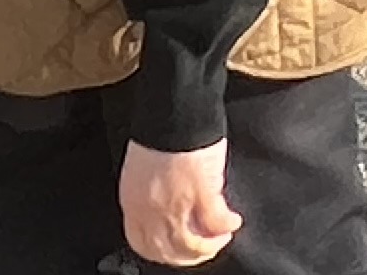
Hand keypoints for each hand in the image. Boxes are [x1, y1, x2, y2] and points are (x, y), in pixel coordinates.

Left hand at [120, 138, 240, 266]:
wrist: (175, 110)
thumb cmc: (161, 130)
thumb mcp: (142, 168)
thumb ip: (148, 192)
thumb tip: (166, 205)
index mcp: (132, 201)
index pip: (141, 243)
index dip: (161, 253)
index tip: (175, 251)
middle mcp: (150, 210)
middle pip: (167, 251)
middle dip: (187, 256)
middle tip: (204, 250)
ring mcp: (174, 205)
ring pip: (191, 244)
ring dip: (209, 246)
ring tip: (221, 238)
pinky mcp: (201, 194)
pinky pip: (215, 222)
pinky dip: (226, 226)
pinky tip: (233, 222)